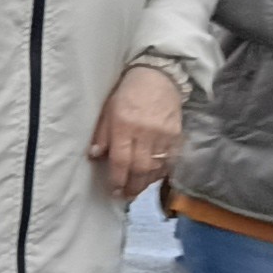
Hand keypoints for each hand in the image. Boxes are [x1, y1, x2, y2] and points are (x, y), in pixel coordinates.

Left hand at [92, 62, 186, 199]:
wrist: (160, 77)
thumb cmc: (128, 93)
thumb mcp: (108, 109)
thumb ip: (102, 134)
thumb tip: (94, 156)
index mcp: (125, 125)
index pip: (120, 159)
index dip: (117, 179)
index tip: (113, 191)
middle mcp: (146, 132)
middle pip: (140, 168)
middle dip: (132, 186)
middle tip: (125, 196)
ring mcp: (164, 135)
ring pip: (156, 167)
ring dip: (146, 182)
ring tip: (137, 189)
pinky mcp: (177, 136)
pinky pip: (170, 161)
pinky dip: (161, 172)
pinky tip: (153, 177)